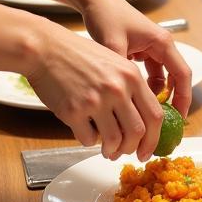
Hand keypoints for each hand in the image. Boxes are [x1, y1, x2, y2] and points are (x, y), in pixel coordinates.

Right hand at [26, 27, 167, 161]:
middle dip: (133, 149)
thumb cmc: (78, 54)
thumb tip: (140, 122)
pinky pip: (88, 139)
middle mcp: (117, 88)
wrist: (45, 48)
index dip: (153, 139)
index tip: (147, 151)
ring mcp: (95, 101)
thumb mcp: (113, 62)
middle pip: (138, 132)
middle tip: (125, 153)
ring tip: (106, 149)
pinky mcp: (74, 112)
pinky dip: (89, 141)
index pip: (155, 115)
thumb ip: (129, 88)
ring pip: (115, 141)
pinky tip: (85, 131)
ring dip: (112, 150)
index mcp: (131, 75)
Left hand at [81, 0, 192, 117]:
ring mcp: (151, 47)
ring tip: (144, 115)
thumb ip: (121, 72)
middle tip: (162, 125)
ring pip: (161, 77)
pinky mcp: (140, 50)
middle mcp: (161, 44)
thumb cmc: (106, 16)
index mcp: (161, 42)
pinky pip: (149, 73)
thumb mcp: (113, 45)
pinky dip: (145, 87)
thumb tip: (123, 101)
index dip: (184, 99)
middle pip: (175, 78)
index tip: (179, 120)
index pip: (182, 74)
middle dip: (172, 101)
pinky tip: (132, 99)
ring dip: (156, 95)